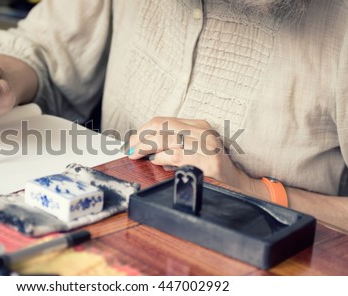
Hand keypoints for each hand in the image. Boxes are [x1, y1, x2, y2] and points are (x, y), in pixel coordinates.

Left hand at [127, 117, 253, 190]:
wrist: (240, 183)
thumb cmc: (214, 168)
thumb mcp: (194, 150)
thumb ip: (173, 145)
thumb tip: (146, 149)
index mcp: (198, 126)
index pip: (163, 121)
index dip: (143, 131)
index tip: (133, 141)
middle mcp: (202, 131)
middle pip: (161, 126)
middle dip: (140, 138)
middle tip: (130, 150)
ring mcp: (206, 145)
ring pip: (166, 138)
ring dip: (146, 147)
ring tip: (137, 155)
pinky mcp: (209, 161)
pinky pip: (177, 155)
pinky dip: (162, 159)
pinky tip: (157, 162)